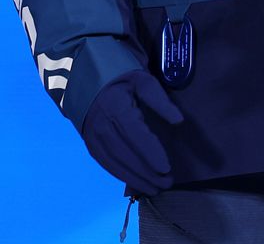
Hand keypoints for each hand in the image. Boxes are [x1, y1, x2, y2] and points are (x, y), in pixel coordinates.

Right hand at [81, 69, 183, 195]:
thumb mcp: (141, 79)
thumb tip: (178, 121)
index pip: (136, 135)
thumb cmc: (118, 75)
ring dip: (136, 178)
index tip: (166, 167)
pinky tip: (135, 182)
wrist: (84, 75)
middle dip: (147, 171)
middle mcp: (102, 125)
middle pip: (126, 154)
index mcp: (115, 107)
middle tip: (167, 182)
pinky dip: (121, 175)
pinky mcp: (90, 143)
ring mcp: (93, 136)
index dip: (151, 153)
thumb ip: (159, 100)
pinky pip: (106, 163)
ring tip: (155, 188)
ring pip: (116, 163)